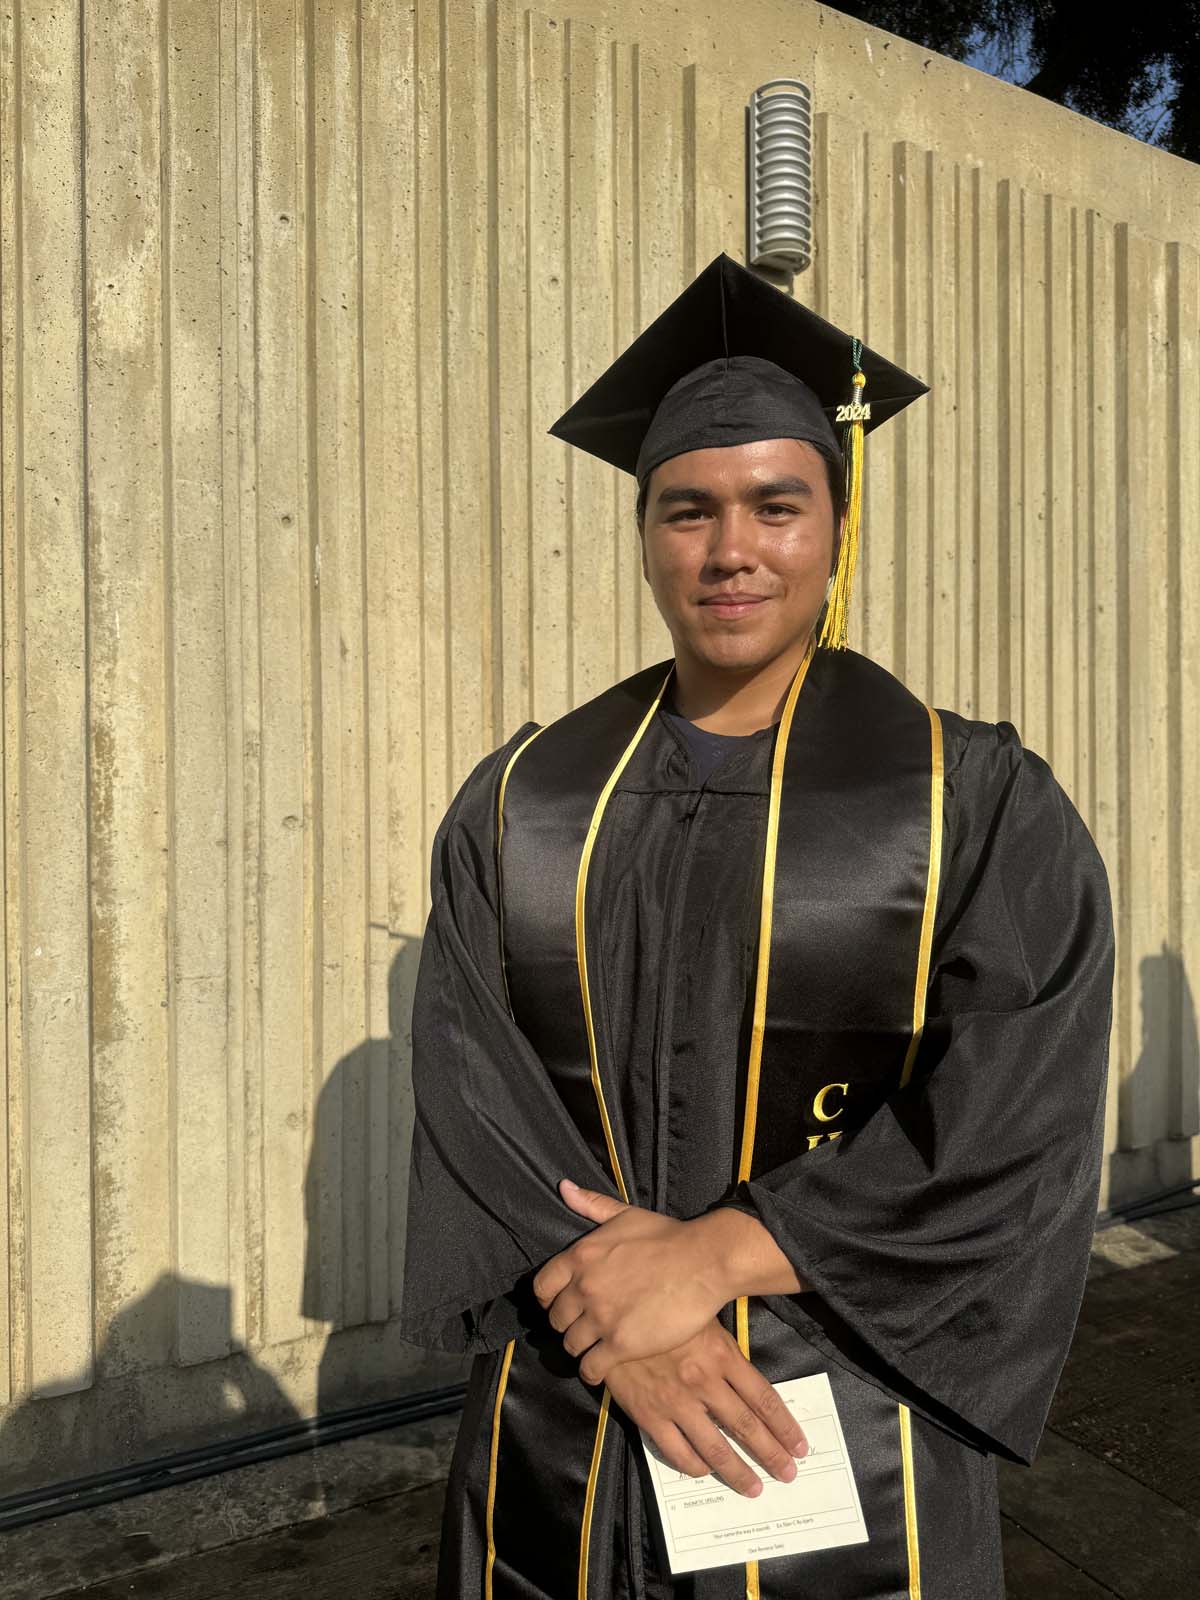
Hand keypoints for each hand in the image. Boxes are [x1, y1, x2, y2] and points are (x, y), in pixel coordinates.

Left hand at [532, 1181, 726, 1383]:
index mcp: (581, 1256)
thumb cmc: (667, 1236)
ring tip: (594, 1345)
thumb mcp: (625, 1214)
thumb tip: (563, 1187)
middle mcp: (584, 1287)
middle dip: (567, 1323)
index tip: (562, 1303)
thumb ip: (591, 1204)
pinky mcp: (621, 1344)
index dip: (549, 1298)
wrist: (703, 1262)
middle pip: (556, 1319)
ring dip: (580, 1347)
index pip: (542, 1288)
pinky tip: (602, 1366)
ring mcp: (602, 1318)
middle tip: (583, 1325)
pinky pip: (591, 1368)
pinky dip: (592, 1371)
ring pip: (571, 1345)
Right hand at [604, 1320, 808, 1498]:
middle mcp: (704, 1382)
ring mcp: (676, 1401)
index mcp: (722, 1356)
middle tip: (788, 1474)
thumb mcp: (703, 1322)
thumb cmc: (663, 1313)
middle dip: (771, 1454)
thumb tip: (752, 1384)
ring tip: (753, 1487)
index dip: (784, 1426)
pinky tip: (704, 1471)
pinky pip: (677, 1451)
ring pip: (715, 1447)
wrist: (613, 1313)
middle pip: (746, 1427)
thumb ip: (727, 1354)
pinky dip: (694, 1466)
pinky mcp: (649, 1414)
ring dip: (737, 1471)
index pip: (763, 1399)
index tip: (799, 1446)